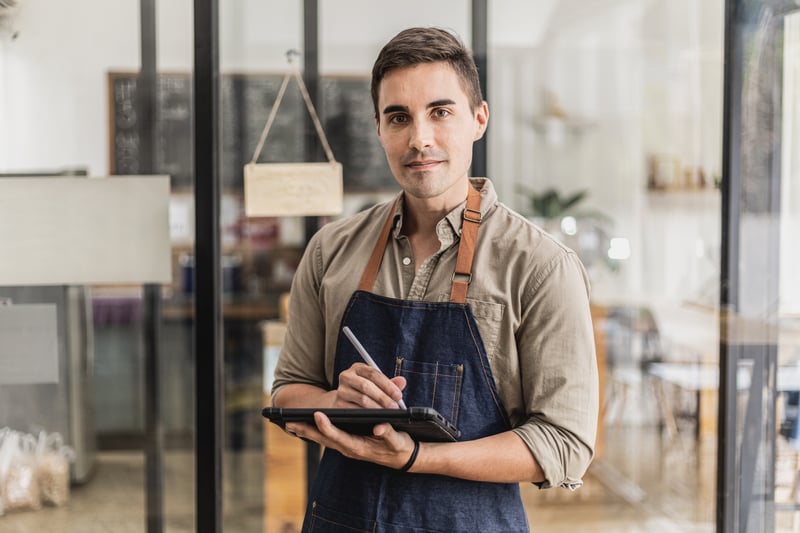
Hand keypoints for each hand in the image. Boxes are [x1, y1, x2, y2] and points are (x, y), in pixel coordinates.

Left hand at [286, 412, 418, 470]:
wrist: (402, 457)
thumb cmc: (399, 447)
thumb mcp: (397, 441)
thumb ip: (388, 434)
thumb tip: (379, 428)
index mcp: (359, 447)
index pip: (338, 436)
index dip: (327, 426)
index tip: (317, 414)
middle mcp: (349, 448)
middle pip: (324, 439)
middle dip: (306, 431)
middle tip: (289, 422)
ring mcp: (347, 446)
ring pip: (323, 439)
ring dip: (307, 431)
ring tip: (291, 423)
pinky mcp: (347, 443)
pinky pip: (328, 437)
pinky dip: (316, 431)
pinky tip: (307, 425)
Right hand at [332, 362, 406, 408]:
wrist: (344, 401)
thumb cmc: (364, 391)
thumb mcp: (377, 385)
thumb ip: (390, 383)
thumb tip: (402, 381)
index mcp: (358, 368)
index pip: (373, 374)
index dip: (387, 385)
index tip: (398, 395)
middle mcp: (346, 376)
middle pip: (366, 386)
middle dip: (383, 397)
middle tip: (394, 407)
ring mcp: (341, 391)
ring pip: (362, 399)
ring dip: (377, 407)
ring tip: (388, 413)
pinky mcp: (338, 404)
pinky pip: (355, 410)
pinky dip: (368, 415)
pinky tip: (376, 418)